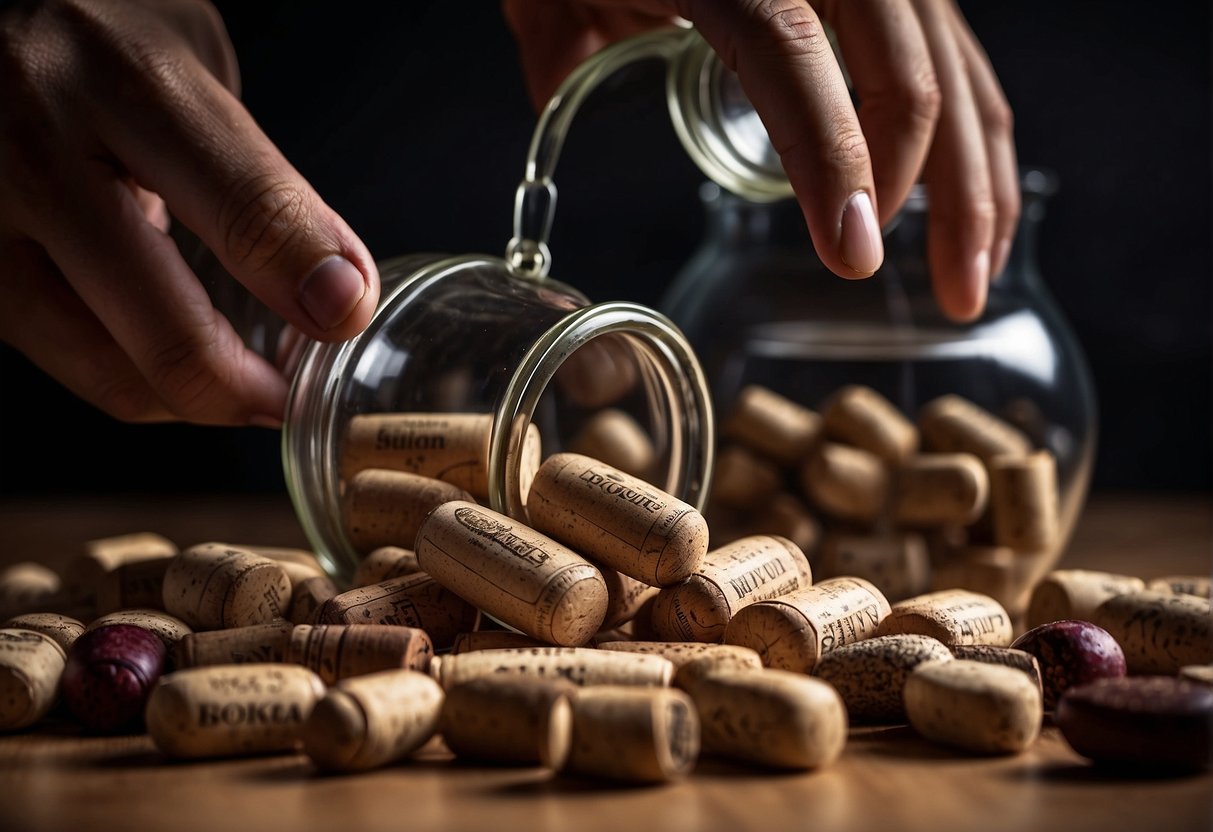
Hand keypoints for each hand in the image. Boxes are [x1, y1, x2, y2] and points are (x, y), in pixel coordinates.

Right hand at [0, 0, 379, 426]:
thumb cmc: (92, 40)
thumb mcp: (188, 63)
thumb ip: (256, 174)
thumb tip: (332, 285)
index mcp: (120, 79)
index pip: (242, 206)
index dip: (310, 280)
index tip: (346, 317)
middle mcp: (37, 146)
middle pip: (168, 326)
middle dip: (249, 388)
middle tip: (292, 396)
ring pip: (109, 368)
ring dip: (196, 400)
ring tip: (243, 388)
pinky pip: (63, 358)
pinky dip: (136, 379)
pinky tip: (174, 364)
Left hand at [502, 0, 1018, 321]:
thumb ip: (563, 51)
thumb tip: (560, 133)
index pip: (792, 58)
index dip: (832, 160)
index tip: (852, 255)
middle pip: (910, 73)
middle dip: (941, 198)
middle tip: (947, 295)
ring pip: (956, 70)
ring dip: (977, 180)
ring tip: (971, 274)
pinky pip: (953, 55)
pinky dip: (969, 130)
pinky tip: (967, 197)